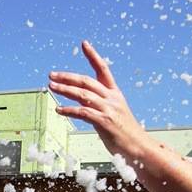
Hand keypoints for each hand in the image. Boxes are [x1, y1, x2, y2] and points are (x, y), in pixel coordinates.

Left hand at [48, 41, 144, 156]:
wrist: (140, 147)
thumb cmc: (125, 134)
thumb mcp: (113, 114)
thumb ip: (98, 105)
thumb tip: (80, 100)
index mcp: (115, 94)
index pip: (103, 69)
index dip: (93, 56)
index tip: (84, 44)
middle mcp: (112, 98)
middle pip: (87, 81)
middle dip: (67, 76)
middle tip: (52, 75)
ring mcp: (108, 109)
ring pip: (83, 94)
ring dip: (65, 90)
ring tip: (51, 87)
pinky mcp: (104, 122)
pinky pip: (83, 112)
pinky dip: (69, 110)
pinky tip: (59, 110)